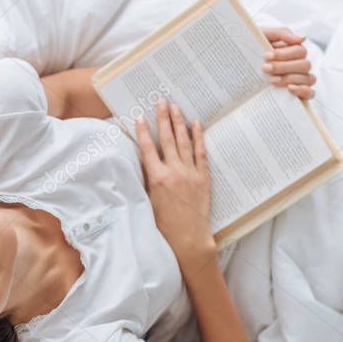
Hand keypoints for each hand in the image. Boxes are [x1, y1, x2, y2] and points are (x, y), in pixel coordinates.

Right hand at [135, 97, 215, 266]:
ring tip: (175, 106)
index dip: (142, 131)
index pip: (147, 148)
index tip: (138, 116)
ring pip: (183, 141)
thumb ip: (146, 180)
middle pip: (166, 138)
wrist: (188, 240)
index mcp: (156, 178)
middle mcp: (173, 172)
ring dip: (178, 122)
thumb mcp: (148, 202)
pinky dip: (198, 137)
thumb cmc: (164, 227)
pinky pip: (201, 152)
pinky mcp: (203, 177)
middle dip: (162, 118)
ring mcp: (190, 173)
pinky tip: (196, 124)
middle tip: (160, 101)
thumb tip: (144, 163)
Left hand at [260, 27, 316, 98]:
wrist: (237, 63)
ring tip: (271, 80)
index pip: (299, 51)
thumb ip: (282, 34)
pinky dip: (303, 91)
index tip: (266, 56)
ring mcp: (300, 78)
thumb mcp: (263, 36)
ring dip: (290, 78)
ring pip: (308, 78)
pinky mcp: (298, 92)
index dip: (284, 54)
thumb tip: (302, 38)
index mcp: (293, 50)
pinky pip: (310, 93)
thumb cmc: (253, 48)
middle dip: (284, 67)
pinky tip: (290, 89)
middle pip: (305, 65)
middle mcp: (299, 64)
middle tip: (265, 68)